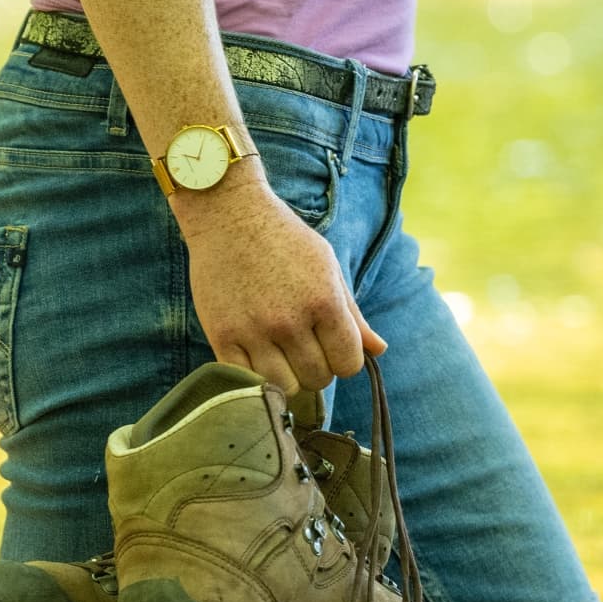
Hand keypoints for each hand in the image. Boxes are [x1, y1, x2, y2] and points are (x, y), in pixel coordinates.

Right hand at [176, 166, 383, 393]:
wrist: (229, 214)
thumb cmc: (284, 239)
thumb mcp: (327, 267)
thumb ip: (353, 313)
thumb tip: (380, 350)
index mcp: (324, 302)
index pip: (349, 364)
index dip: (344, 359)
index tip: (331, 346)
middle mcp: (290, 320)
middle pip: (318, 379)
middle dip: (317, 368)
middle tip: (304, 347)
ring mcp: (254, 330)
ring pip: (284, 387)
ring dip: (287, 377)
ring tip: (280, 354)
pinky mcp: (222, 335)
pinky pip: (246, 381)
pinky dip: (255, 377)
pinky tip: (256, 356)